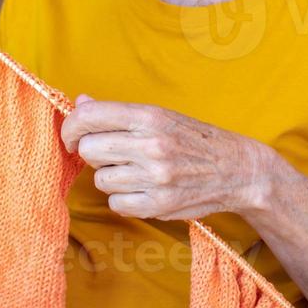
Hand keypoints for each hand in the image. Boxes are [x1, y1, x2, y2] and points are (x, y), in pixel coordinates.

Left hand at [61, 95, 271, 219]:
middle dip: (94, 152)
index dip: (70, 127)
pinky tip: (143, 188)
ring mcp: (154, 177)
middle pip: (88, 149)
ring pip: (100, 178)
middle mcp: (151, 145)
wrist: (236, 169)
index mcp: (149, 117)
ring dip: (111, 176)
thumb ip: (117, 113)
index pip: (89, 117)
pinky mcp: (158, 205)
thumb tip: (80, 102)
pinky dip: (124, 198)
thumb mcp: (159, 115)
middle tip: (113, 153)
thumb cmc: (193, 139)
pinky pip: (116, 203)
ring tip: (136, 171)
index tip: (71, 135)